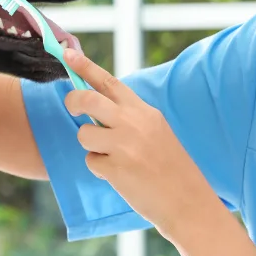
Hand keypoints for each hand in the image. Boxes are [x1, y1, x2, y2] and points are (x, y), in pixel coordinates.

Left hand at [60, 48, 211, 232]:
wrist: (189, 202)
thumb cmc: (170, 168)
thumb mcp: (156, 132)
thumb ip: (129, 118)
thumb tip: (95, 107)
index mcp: (144, 111)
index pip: (109, 82)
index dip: (85, 66)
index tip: (67, 53)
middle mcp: (134, 123)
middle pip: (87, 99)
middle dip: (72, 101)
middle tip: (72, 108)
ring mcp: (125, 145)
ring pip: (84, 134)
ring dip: (91, 146)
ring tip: (113, 157)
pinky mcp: (117, 168)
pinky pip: (91, 161)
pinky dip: (100, 169)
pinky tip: (121, 176)